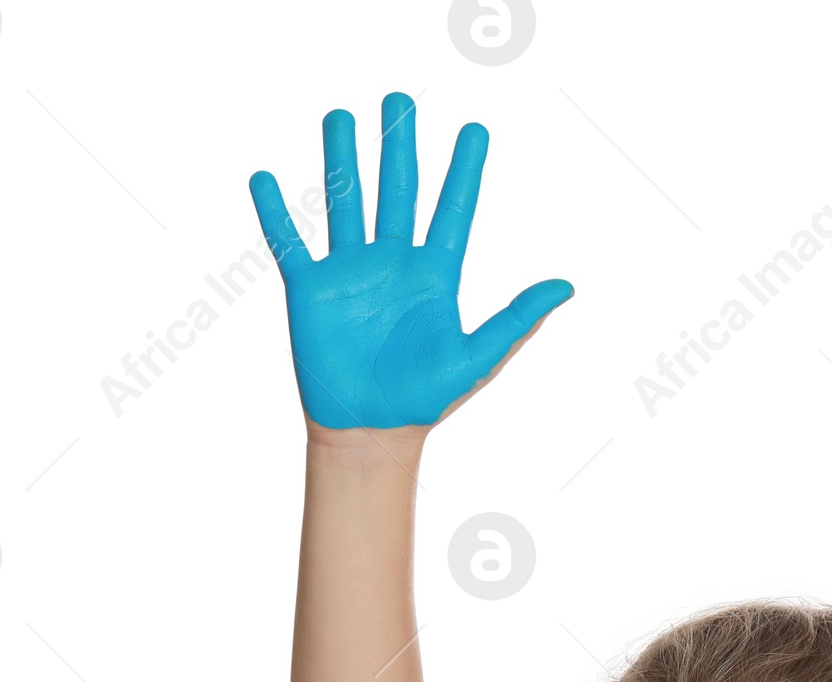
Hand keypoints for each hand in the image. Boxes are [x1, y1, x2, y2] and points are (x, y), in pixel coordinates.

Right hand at [248, 91, 572, 430]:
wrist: (373, 431)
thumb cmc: (427, 399)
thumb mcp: (479, 358)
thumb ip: (518, 320)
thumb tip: (566, 287)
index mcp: (434, 276)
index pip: (452, 211)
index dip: (464, 172)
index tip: (476, 133)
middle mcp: (392, 263)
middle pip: (396, 191)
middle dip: (398, 145)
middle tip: (399, 100)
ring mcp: (350, 272)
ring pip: (345, 202)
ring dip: (342, 160)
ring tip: (340, 117)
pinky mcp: (311, 289)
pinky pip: (290, 242)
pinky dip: (276, 213)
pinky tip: (265, 179)